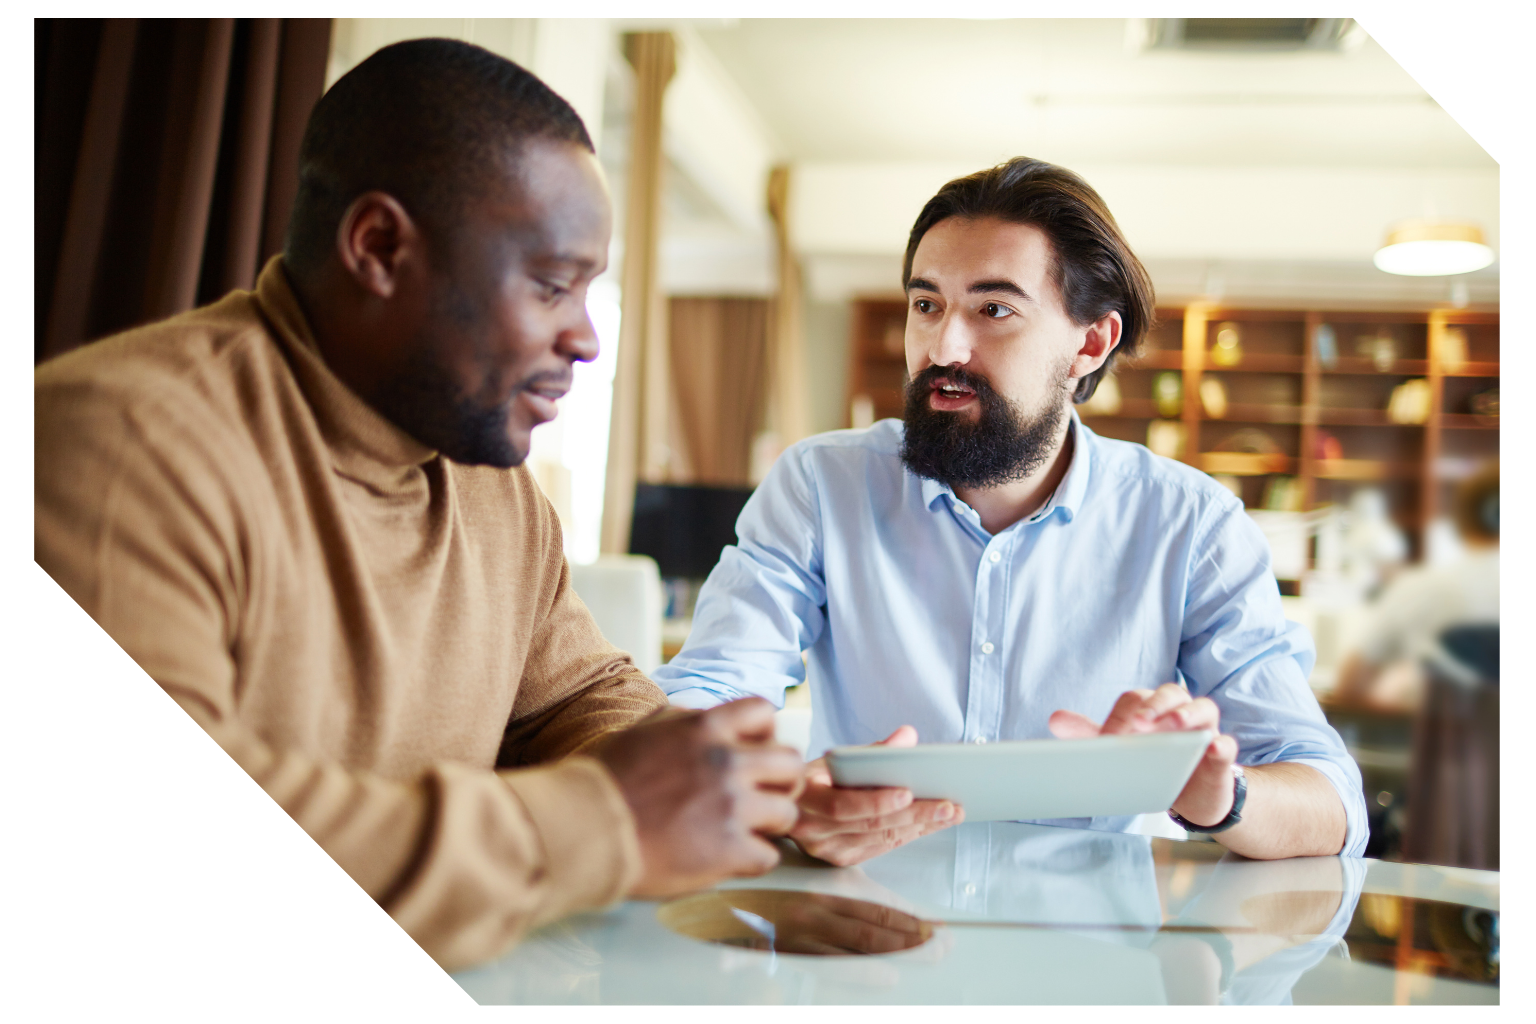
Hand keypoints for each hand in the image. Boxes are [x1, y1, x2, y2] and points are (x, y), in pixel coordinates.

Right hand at [596, 697, 804, 897]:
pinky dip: (752, 860)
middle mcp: (726, 761)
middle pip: (790, 763)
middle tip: (759, 798)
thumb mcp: (644, 730)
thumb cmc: (603, 781)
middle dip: (779, 782)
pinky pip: (769, 856)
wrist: (584, 829)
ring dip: (768, 824)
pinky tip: (729, 859)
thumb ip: (683, 723)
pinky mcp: (729, 850)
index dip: (764, 735)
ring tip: (742, 832)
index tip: (752, 755)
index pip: (764, 713)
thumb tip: (704, 720)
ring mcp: (731, 806)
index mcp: (704, 727)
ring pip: (787, 812)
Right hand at [789, 725, 962, 866]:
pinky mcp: (841, 859)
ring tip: (949, 813)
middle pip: (869, 825)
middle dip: (914, 815)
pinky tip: (930, 824)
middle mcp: (811, 828)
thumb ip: (872, 750)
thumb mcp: (835, 759)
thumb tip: (907, 736)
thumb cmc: (815, 777)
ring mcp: (825, 848)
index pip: (841, 805)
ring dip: (919, 827)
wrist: (790, 804)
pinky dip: (908, 835)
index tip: (908, 793)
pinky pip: (880, 848)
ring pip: (879, 838)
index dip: (875, 801)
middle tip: (946, 804)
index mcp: (804, 796)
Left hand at [1049, 683, 1239, 827]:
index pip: (1136, 700)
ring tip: (1176, 724)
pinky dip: (1221, 745)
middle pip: (1170, 693)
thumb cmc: (1154, 764)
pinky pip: (1226, 744)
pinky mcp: (1222, 755)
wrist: (1189, 795)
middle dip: (1154, 706)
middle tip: (1139, 723)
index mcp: (1153, 707)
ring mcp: (1205, 730)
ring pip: (1203, 709)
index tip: (1107, 740)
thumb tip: (1055, 719)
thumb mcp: (1122, 750)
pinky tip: (1213, 747)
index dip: (1120, 717)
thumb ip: (1091, 735)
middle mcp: (1180, 711)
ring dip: (1188, 714)